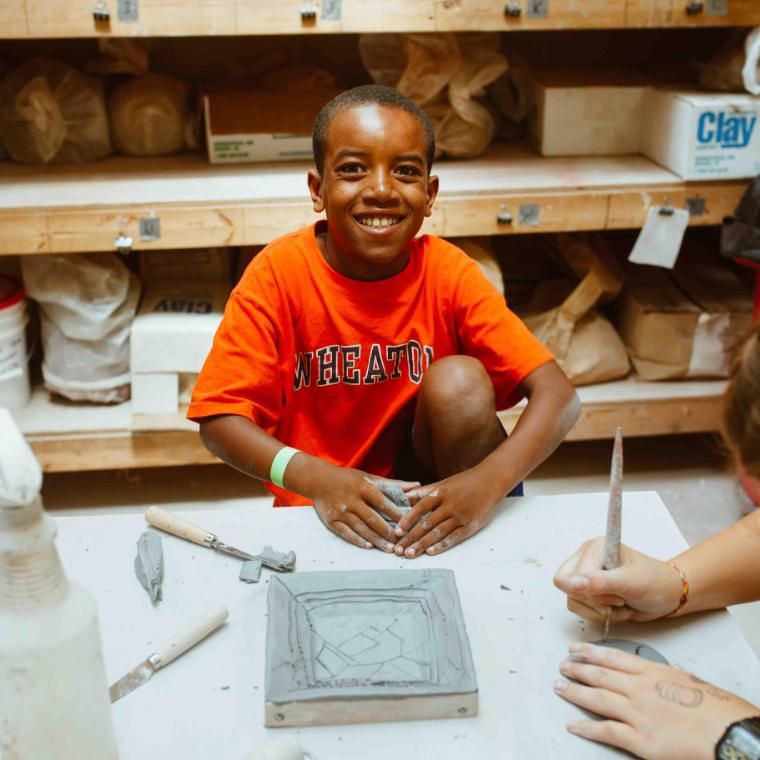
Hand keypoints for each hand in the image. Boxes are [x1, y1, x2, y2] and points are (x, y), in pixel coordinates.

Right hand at [309, 464, 414, 552]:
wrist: (318, 479)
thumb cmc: (347, 478)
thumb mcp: (369, 477)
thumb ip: (393, 484)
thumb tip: (416, 486)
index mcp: (364, 487)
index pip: (383, 503)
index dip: (396, 514)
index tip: (408, 524)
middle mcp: (352, 500)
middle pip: (373, 519)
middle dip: (388, 532)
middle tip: (401, 542)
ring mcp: (341, 511)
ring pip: (361, 528)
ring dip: (376, 540)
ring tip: (389, 549)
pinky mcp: (331, 520)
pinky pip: (346, 532)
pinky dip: (357, 540)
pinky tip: (369, 546)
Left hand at [392, 467, 502, 557]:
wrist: (491, 481)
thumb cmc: (464, 482)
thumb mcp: (443, 483)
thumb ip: (423, 492)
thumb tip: (404, 497)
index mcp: (440, 493)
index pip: (420, 508)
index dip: (407, 520)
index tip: (397, 532)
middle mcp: (449, 505)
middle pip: (426, 523)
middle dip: (411, 537)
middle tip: (398, 549)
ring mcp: (460, 516)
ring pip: (438, 532)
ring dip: (422, 544)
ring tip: (410, 553)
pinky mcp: (470, 525)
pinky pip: (454, 537)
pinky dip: (442, 545)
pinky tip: (430, 552)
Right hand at [553, 537, 683, 623]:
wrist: (667, 595)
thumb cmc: (655, 583)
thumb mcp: (631, 582)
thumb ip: (601, 582)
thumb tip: (574, 584)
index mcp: (595, 548)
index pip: (570, 575)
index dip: (589, 591)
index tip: (615, 594)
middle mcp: (586, 558)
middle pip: (566, 585)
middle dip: (592, 600)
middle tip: (616, 600)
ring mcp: (586, 575)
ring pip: (572, 599)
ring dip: (598, 610)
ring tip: (620, 604)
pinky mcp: (589, 590)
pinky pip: (578, 607)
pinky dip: (597, 614)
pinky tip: (615, 609)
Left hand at [555, 642, 758, 759]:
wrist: (728, 732)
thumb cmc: (717, 708)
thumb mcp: (690, 681)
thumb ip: (671, 676)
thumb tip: (668, 672)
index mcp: (652, 672)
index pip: (613, 658)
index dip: (590, 653)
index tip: (576, 649)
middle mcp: (639, 689)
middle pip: (600, 675)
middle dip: (578, 669)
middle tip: (563, 665)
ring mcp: (637, 713)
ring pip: (597, 699)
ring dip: (576, 693)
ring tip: (561, 687)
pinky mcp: (640, 740)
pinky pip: (607, 731)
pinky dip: (587, 728)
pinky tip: (573, 725)